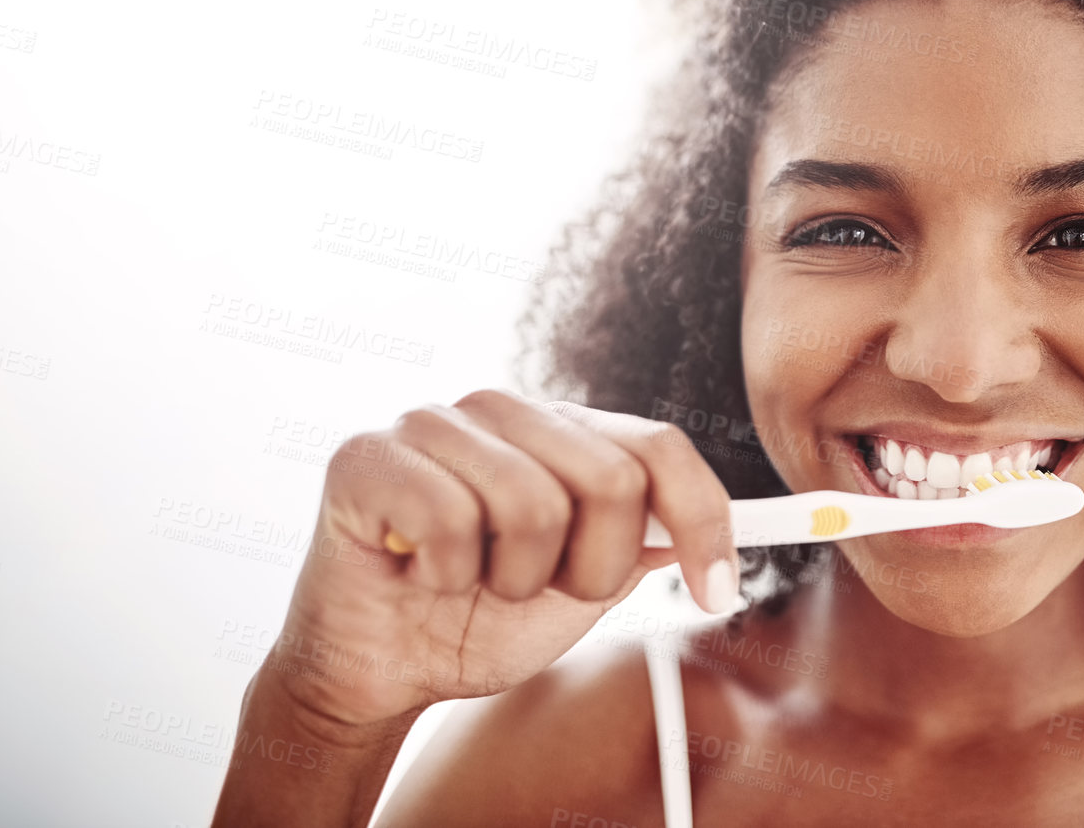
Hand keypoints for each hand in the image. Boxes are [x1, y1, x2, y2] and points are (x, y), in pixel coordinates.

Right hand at [261, 392, 738, 728]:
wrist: (376, 675)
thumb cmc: (475, 622)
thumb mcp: (580, 590)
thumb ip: (641, 546)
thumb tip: (715, 526)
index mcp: (560, 430)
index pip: (658, 445)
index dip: (703, 518)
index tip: (718, 593)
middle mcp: (501, 409)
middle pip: (610, 478)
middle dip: (590, 569)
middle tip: (538, 592)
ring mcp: (432, 422)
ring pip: (532, 504)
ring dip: (513, 580)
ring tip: (474, 583)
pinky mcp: (364, 454)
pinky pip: (448, 519)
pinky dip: (445, 576)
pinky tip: (419, 574)